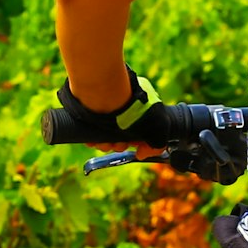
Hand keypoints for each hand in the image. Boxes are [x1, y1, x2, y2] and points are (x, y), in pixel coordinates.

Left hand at [41, 69, 160, 151]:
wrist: (104, 92)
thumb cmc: (133, 107)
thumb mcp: (158, 128)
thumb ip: (156, 145)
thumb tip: (141, 154)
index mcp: (139, 106)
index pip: (138, 130)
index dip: (136, 142)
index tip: (132, 145)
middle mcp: (122, 106)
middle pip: (120, 134)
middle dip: (119, 144)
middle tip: (117, 144)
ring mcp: (104, 107)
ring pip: (104, 134)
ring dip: (105, 144)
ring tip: (104, 142)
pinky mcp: (88, 110)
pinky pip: (89, 130)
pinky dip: (91, 138)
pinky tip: (92, 140)